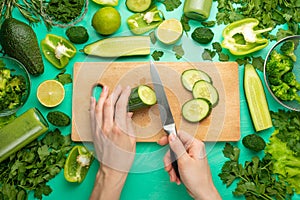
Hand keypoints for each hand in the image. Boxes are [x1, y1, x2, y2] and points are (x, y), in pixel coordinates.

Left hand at [89, 85, 135, 199]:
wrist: (111, 169)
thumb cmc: (124, 158)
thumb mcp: (132, 140)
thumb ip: (129, 124)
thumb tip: (128, 113)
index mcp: (119, 129)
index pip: (121, 106)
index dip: (124, 95)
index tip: (127, 89)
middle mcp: (107, 127)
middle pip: (109, 104)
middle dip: (114, 93)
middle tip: (118, 87)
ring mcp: (99, 129)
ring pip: (98, 108)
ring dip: (102, 96)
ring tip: (105, 88)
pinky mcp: (94, 133)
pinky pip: (91, 116)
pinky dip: (92, 106)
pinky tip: (93, 99)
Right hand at [158, 131, 220, 199]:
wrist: (202, 192)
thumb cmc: (198, 179)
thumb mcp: (184, 161)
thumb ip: (177, 147)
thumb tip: (171, 136)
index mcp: (195, 144)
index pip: (180, 134)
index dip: (169, 138)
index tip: (161, 142)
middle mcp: (193, 148)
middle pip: (174, 147)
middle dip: (170, 159)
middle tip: (168, 167)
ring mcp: (190, 156)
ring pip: (174, 156)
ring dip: (171, 167)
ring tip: (173, 175)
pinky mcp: (187, 162)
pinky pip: (176, 162)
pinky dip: (174, 170)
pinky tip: (176, 177)